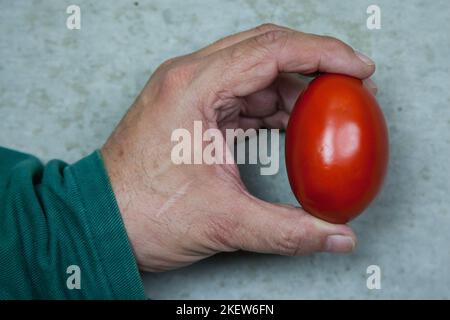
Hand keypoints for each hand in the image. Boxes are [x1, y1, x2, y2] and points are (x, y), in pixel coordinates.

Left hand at [101, 24, 375, 271]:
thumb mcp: (222, 222)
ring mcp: (186, 91)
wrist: (99, 223)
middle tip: (351, 86)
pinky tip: (288, 125)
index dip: (325, 54)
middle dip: (314, 62)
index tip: (361, 69)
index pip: (274, 50)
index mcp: (193, 87)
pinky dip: (269, 104)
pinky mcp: (188, 109)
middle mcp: (188, 78)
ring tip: (324, 113)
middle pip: (266, 48)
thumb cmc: (143, 214)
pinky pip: (238, 93)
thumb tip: (339, 238)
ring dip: (292, 86)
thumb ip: (288, 230)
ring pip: (252, 69)